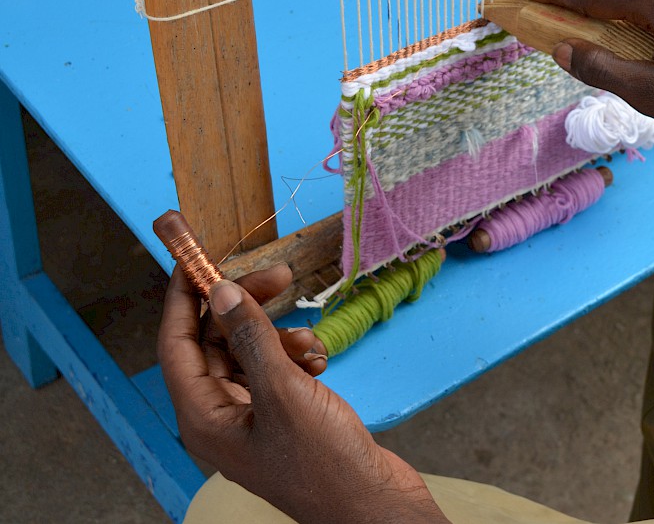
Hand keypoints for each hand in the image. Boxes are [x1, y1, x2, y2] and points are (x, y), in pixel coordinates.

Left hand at [158, 266, 446, 523]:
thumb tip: (223, 293)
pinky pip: (278, 371)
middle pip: (218, 342)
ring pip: (252, 353)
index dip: (183, 299)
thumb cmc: (323, 462)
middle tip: (279, 277)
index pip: (178, 345)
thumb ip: (251, 338)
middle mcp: (221, 416)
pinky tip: (321, 361)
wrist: (371, 503)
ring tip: (313, 342)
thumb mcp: (284, 392)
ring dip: (281, 336)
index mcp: (204, 418)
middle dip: (247, 309)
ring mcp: (254, 417)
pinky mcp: (284, 417)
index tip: (194, 259)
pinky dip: (298, 357)